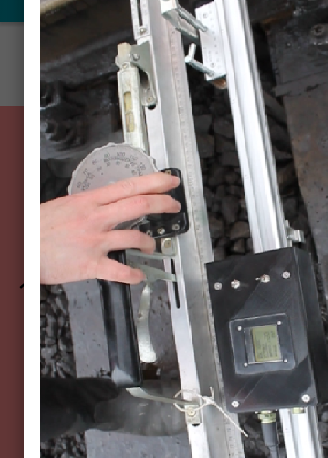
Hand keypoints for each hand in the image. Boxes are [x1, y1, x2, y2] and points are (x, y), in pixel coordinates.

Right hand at [40, 172, 180, 284]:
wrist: (23, 248)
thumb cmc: (39, 228)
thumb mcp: (65, 206)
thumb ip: (90, 205)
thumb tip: (109, 204)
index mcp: (89, 201)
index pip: (129, 186)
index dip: (154, 182)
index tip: (170, 181)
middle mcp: (95, 218)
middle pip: (139, 205)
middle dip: (163, 204)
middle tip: (174, 206)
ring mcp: (95, 241)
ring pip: (135, 237)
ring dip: (150, 242)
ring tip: (152, 245)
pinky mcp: (91, 264)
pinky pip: (120, 270)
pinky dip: (134, 275)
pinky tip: (139, 276)